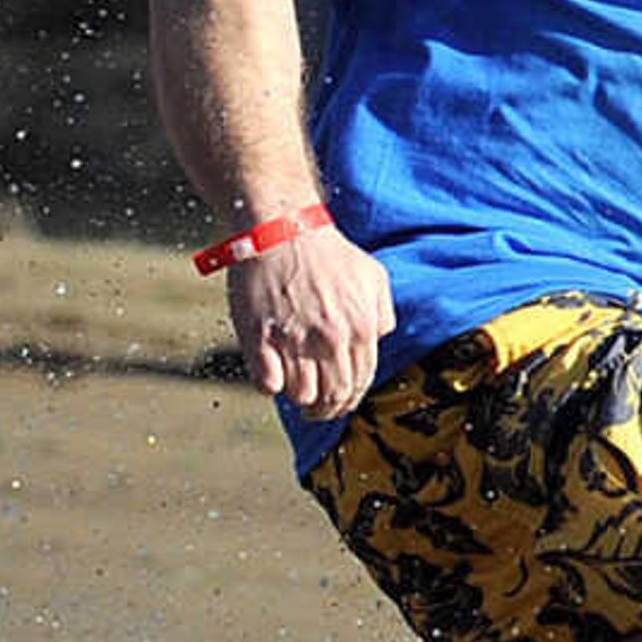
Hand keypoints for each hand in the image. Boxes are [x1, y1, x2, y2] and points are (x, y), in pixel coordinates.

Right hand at [223, 225, 396, 418]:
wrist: (282, 231)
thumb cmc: (327, 253)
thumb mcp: (373, 278)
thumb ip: (382, 314)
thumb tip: (377, 341)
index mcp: (361, 329)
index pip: (360, 384)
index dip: (349, 401)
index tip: (338, 405)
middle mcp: (331, 339)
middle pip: (333, 396)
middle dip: (326, 409)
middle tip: (316, 410)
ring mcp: (294, 340)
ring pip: (301, 395)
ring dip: (299, 398)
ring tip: (295, 391)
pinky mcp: (260, 337)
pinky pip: (267, 383)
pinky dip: (270, 386)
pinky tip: (272, 376)